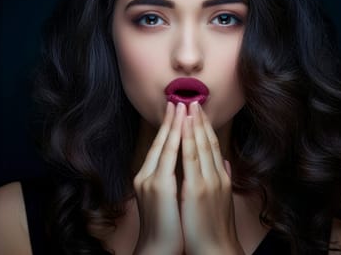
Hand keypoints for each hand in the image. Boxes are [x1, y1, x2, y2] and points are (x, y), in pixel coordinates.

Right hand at [133, 102, 184, 254]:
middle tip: (180, 99)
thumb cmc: (169, 226)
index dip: (171, 128)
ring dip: (174, 123)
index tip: (180, 111)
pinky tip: (181, 126)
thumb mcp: (172, 199)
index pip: (163, 147)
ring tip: (182, 105)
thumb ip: (179, 180)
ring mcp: (150, 179)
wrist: (159, 247)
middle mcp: (147, 175)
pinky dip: (175, 139)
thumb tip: (193, 167)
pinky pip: (168, 156)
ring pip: (164, 144)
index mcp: (151, 178)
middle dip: (171, 120)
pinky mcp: (157, 185)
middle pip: (161, 141)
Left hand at [180, 102, 244, 254]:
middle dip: (200, 120)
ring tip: (188, 105)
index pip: (212, 147)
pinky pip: (191, 158)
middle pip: (208, 142)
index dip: (206, 128)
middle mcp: (216, 176)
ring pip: (200, 145)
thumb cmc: (214, 229)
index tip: (199, 112)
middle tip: (193, 100)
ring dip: (194, 123)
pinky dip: (188, 139)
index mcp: (220, 178)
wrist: (215, 250)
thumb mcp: (221, 200)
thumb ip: (222, 178)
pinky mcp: (197, 189)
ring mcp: (208, 181)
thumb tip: (223, 163)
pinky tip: (183, 126)